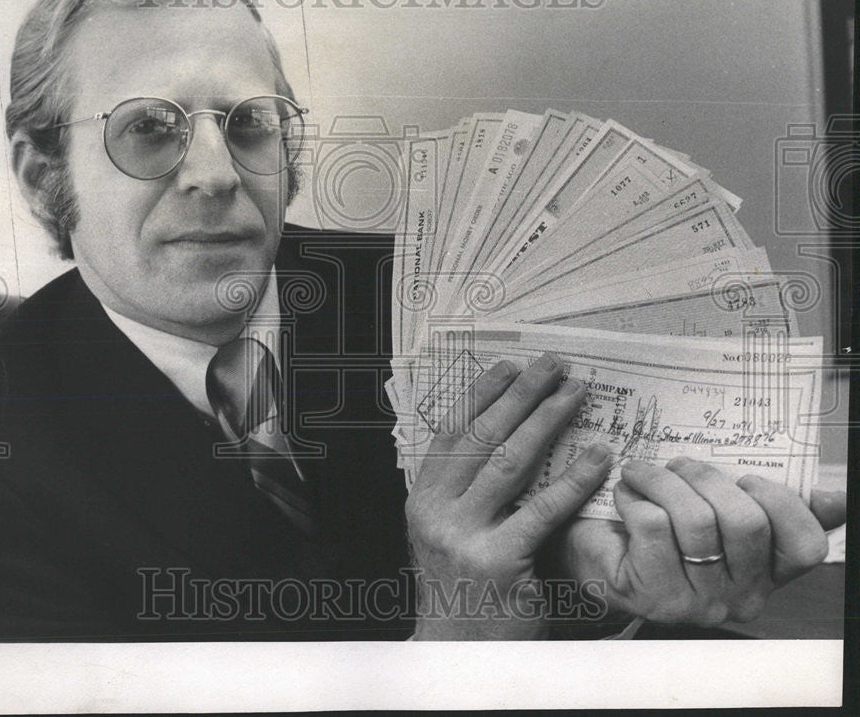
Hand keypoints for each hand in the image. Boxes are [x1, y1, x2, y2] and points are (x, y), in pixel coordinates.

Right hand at [405, 354, 612, 638]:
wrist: (457, 654)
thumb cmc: (463, 589)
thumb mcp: (449, 533)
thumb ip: (467, 491)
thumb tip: (507, 435)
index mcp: (423, 497)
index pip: (451, 432)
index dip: (481, 394)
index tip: (509, 367)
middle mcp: (436, 511)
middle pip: (480, 436)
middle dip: (519, 395)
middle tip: (551, 367)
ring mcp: (463, 536)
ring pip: (508, 463)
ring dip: (545, 421)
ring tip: (574, 394)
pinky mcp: (498, 563)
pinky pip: (542, 510)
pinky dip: (573, 479)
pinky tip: (597, 456)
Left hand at [562, 458, 846, 626]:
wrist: (591, 554)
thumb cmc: (656, 525)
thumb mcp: (715, 509)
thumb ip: (773, 505)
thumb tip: (834, 496)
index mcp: (766, 573)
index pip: (805, 545)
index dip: (780, 501)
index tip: (746, 478)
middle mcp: (740, 596)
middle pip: (746, 522)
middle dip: (706, 477)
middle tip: (676, 465)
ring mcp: (697, 602)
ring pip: (696, 521)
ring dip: (663, 481)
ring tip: (641, 472)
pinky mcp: (653, 594)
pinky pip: (654, 527)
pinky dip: (635, 498)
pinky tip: (624, 496)